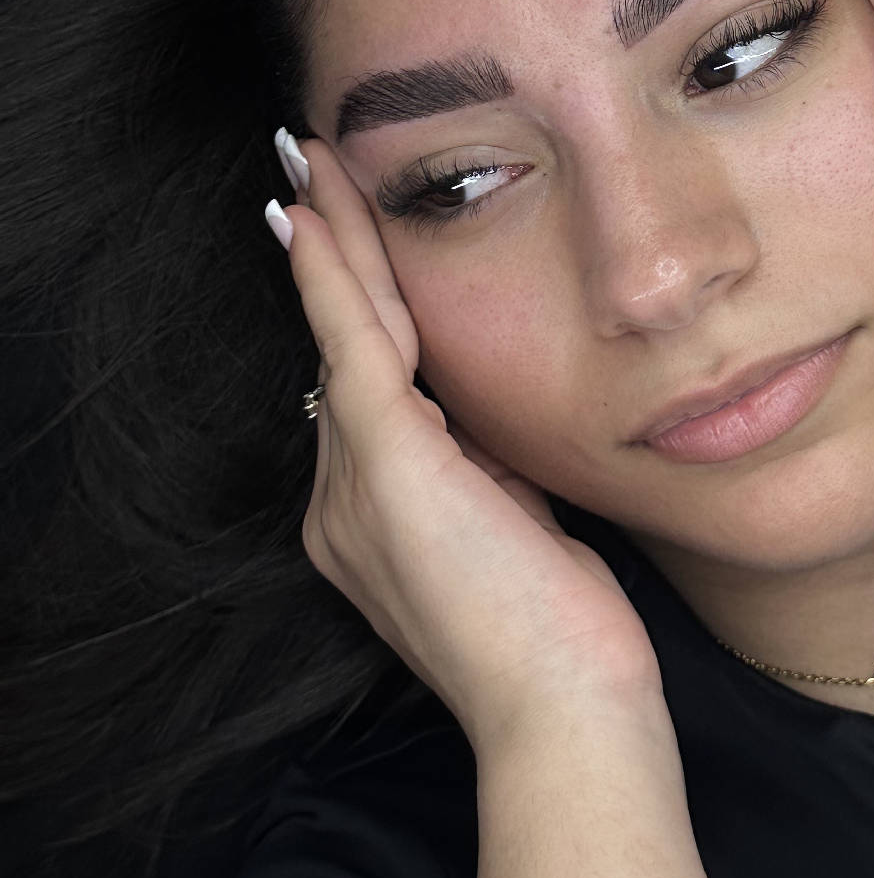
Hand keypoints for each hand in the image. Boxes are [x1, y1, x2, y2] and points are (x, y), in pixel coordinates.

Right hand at [265, 136, 663, 756]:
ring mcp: (354, 490)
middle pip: (342, 345)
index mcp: (376, 520)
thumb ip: (489, 470)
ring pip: (345, 332)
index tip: (341, 236)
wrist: (565, 713)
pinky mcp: (388, 470)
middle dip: (327, 252)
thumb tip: (493, 420)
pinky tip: (314, 216)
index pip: (364, 385)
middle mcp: (342, 503)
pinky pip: (355, 347)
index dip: (352, 306)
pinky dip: (333, 277)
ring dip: (334, 240)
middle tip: (303, 167)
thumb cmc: (561, 636)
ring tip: (315, 163)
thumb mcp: (518, 528)